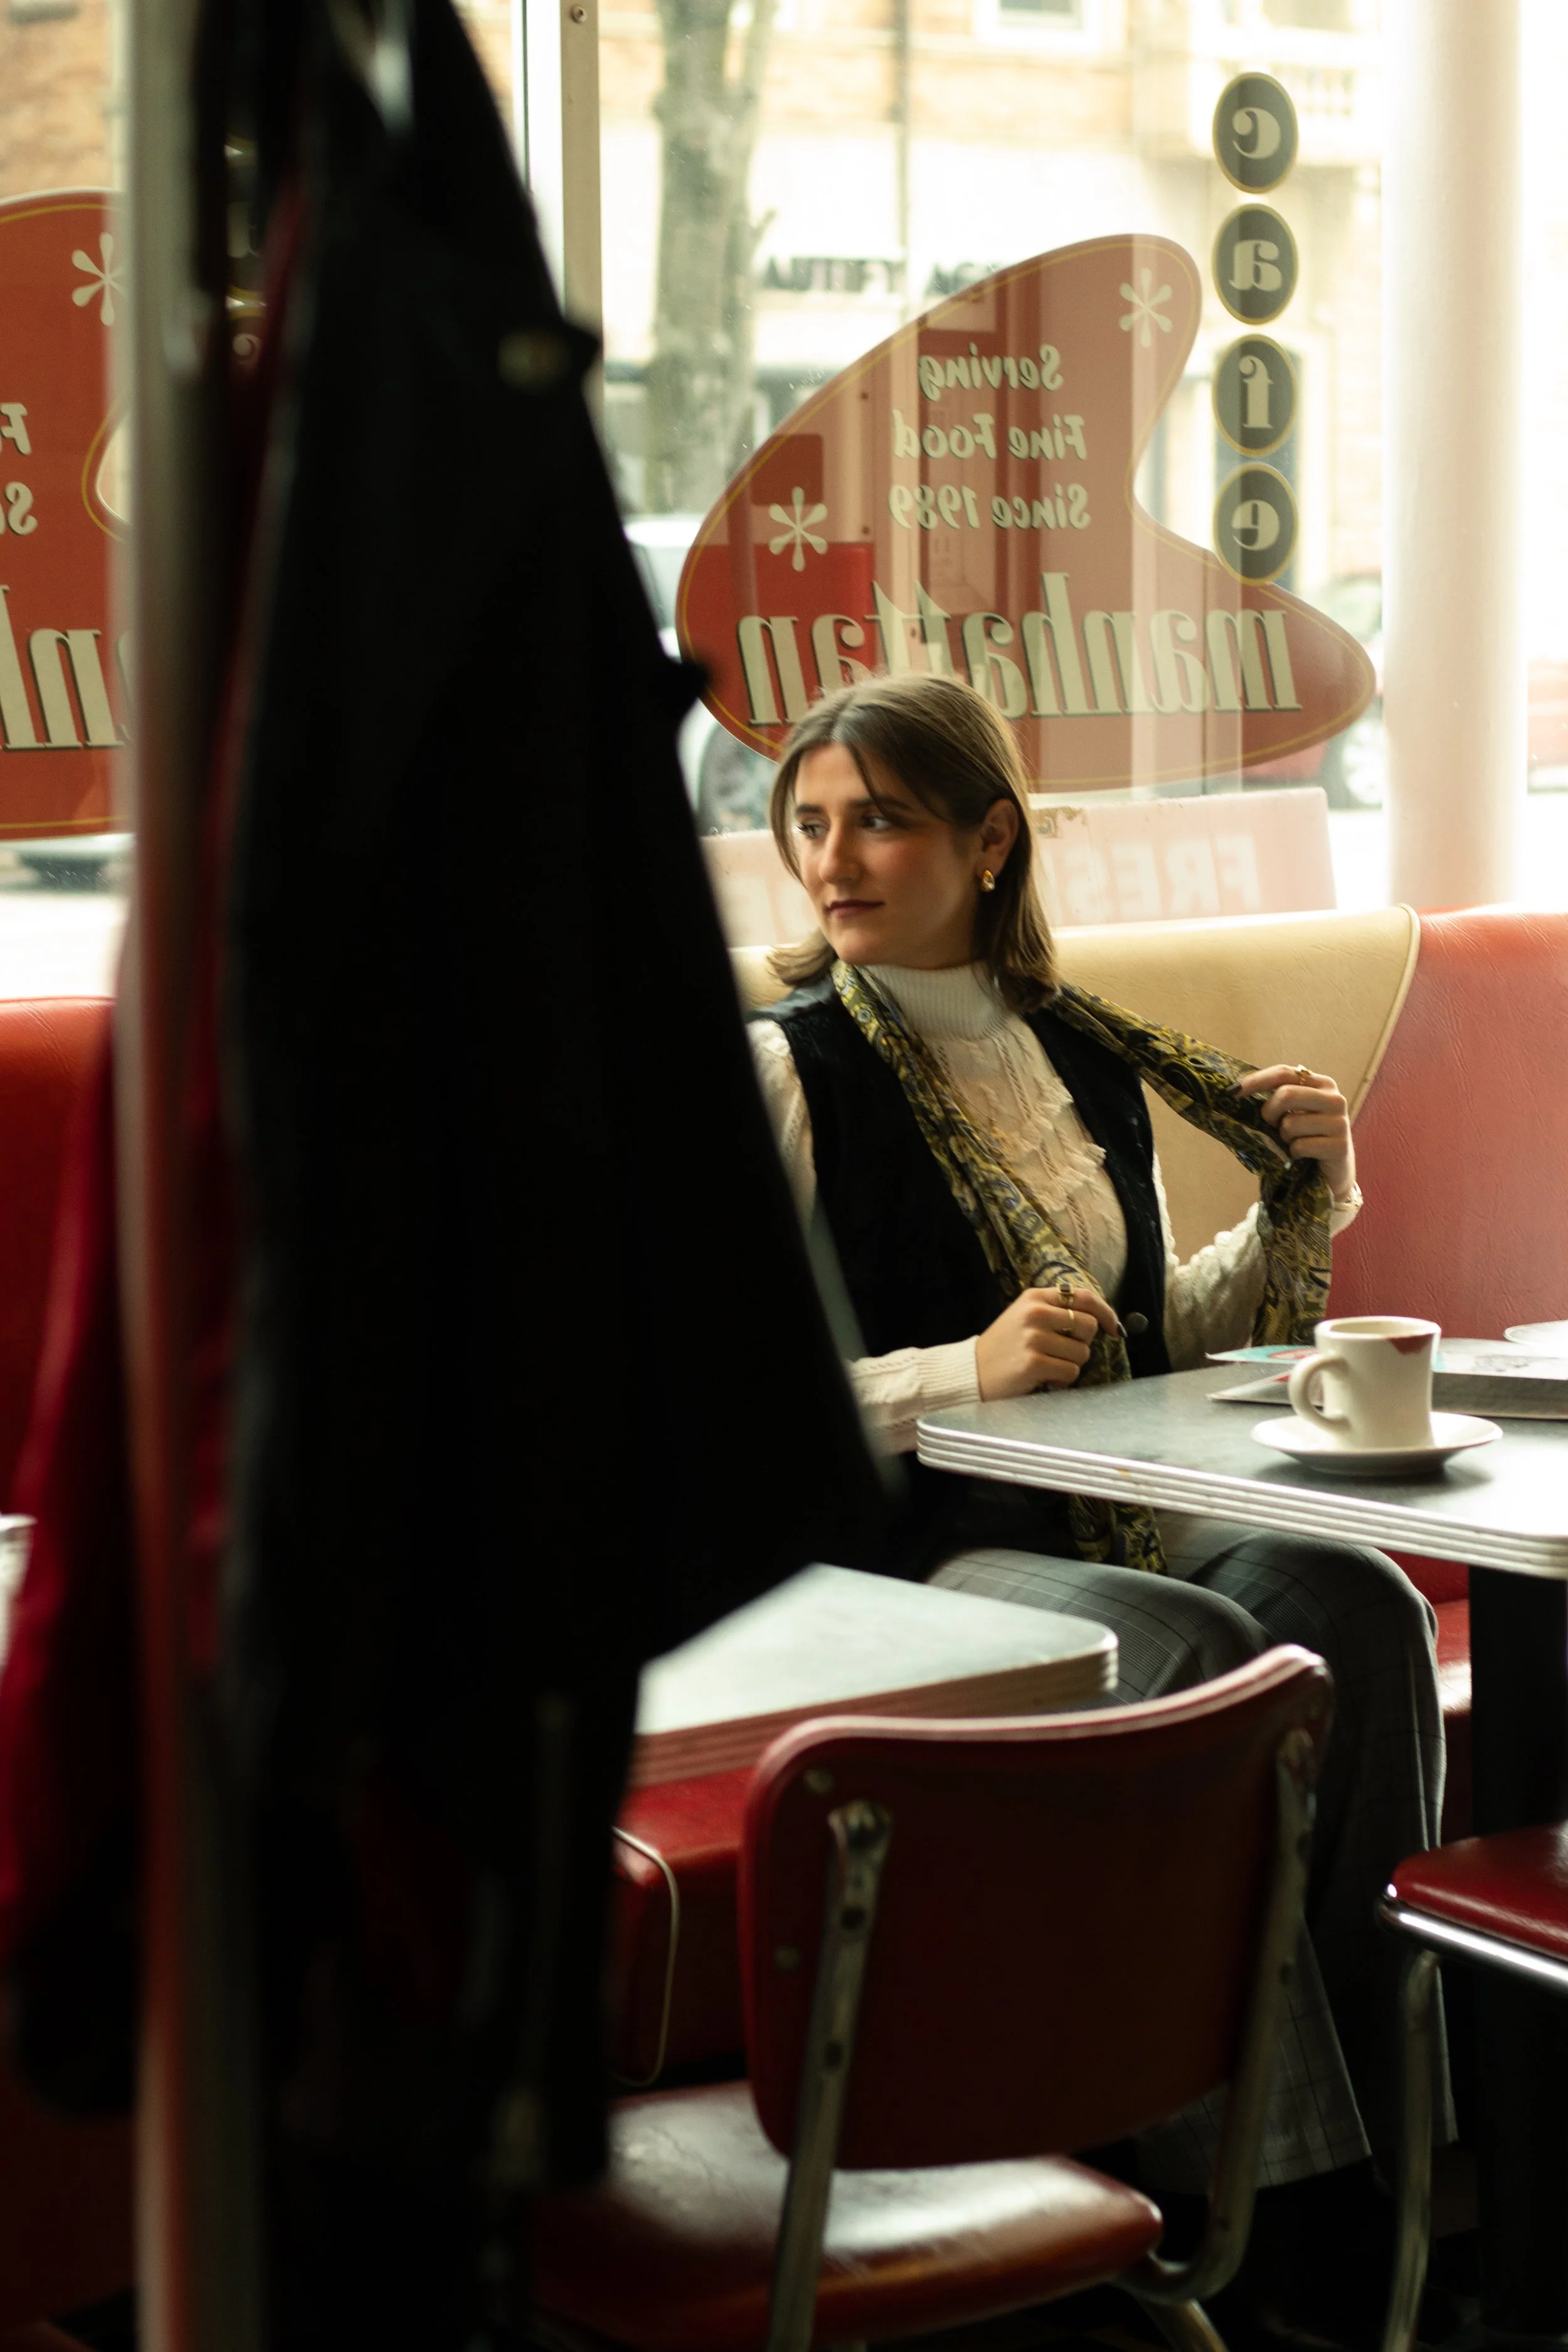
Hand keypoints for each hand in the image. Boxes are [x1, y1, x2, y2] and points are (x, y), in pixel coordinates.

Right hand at [975, 1283, 1120, 1400]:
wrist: (971, 1371)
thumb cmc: (1004, 1346)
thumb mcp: (1024, 1317)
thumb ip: (1056, 1312)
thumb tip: (1101, 1321)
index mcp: (1035, 1297)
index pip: (1084, 1297)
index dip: (1105, 1312)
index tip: (1113, 1328)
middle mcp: (1035, 1313)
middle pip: (1088, 1326)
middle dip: (1082, 1344)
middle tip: (1062, 1353)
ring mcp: (1033, 1338)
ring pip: (1082, 1353)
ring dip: (1071, 1365)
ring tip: (1048, 1367)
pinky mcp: (1033, 1363)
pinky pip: (1070, 1373)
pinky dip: (1063, 1381)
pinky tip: (1045, 1379)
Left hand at [1238, 1063, 1354, 1203]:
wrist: (1333, 1171)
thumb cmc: (1308, 1137)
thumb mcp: (1295, 1112)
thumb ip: (1279, 1097)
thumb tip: (1238, 1090)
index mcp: (1322, 1084)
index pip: (1285, 1073)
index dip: (1257, 1080)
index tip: (1235, 1092)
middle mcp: (1335, 1099)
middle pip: (1287, 1094)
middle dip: (1269, 1112)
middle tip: (1271, 1125)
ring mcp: (1340, 1122)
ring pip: (1291, 1123)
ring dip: (1284, 1137)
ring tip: (1294, 1141)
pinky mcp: (1339, 1146)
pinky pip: (1300, 1146)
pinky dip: (1294, 1152)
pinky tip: (1302, 1154)